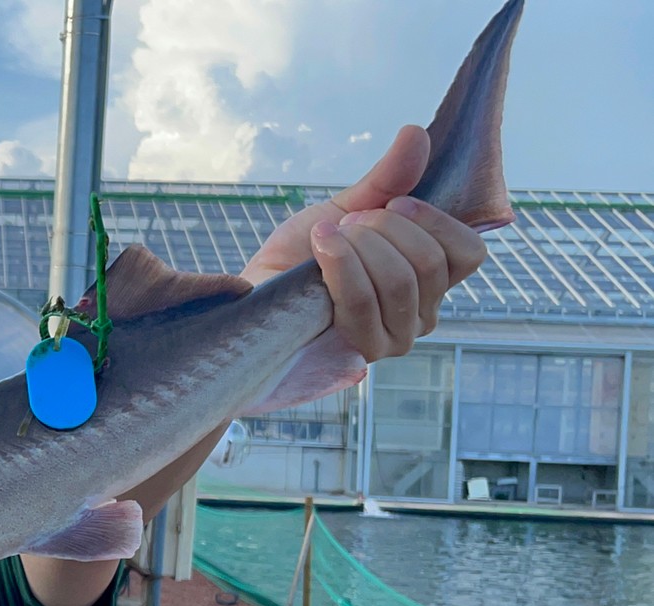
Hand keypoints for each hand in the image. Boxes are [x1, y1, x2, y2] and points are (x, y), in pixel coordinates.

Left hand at [241, 124, 486, 361]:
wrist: (257, 291)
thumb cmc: (304, 257)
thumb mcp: (347, 208)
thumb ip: (386, 179)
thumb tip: (415, 133)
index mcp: (430, 279)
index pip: (468, 254)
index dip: (436, 222)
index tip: (394, 203)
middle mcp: (421, 314)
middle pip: (430, 264)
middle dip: (384, 230)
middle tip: (348, 223)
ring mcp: (393, 338)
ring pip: (399, 282)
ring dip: (359, 247)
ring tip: (328, 236)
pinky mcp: (359, 351)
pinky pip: (362, 301)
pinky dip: (340, 264)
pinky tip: (321, 245)